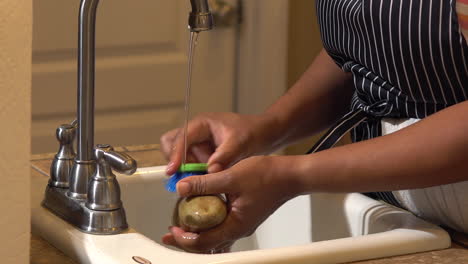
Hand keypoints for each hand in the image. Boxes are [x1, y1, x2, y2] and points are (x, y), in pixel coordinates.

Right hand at [160, 112, 279, 174]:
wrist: (264, 134)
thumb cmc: (252, 132)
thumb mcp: (239, 144)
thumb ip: (224, 157)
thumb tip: (209, 171)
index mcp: (201, 123)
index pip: (181, 138)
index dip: (176, 155)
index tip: (173, 170)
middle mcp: (196, 131)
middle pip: (172, 144)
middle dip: (176, 160)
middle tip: (186, 175)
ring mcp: (198, 141)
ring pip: (179, 155)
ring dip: (186, 167)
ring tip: (203, 175)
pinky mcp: (203, 152)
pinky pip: (190, 163)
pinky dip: (194, 171)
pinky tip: (208, 177)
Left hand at [161, 155, 298, 252]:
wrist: (289, 175)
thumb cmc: (267, 176)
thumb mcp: (230, 177)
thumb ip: (204, 183)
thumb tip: (182, 188)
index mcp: (235, 225)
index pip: (204, 242)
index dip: (185, 238)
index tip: (172, 228)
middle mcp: (239, 229)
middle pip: (208, 243)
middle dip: (188, 239)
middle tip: (171, 232)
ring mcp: (242, 223)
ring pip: (215, 236)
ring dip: (198, 231)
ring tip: (183, 224)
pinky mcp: (244, 216)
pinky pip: (222, 226)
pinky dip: (209, 223)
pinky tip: (202, 213)